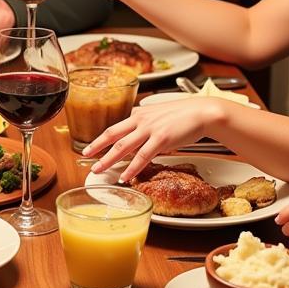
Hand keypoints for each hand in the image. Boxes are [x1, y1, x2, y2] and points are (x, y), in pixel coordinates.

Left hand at [83, 98, 225, 182]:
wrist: (203, 112)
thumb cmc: (184, 116)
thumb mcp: (158, 117)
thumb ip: (145, 126)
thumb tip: (137, 139)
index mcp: (139, 114)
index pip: (114, 128)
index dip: (100, 139)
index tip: (90, 147)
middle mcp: (140, 120)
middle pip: (112, 135)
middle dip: (97, 147)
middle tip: (85, 157)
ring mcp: (150, 129)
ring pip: (123, 146)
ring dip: (108, 160)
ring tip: (98, 170)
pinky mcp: (161, 139)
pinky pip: (142, 156)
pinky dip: (132, 168)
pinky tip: (125, 176)